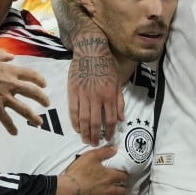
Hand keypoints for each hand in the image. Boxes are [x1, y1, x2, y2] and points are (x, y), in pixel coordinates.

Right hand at [0, 48, 49, 134]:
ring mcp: (4, 97)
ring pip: (24, 109)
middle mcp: (11, 84)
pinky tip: (15, 132)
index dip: (39, 80)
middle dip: (42, 99)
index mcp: (11, 71)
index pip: (31, 75)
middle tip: (47, 104)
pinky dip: (11, 127)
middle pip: (33, 92)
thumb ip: (3, 55)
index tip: (44, 85)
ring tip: (39, 122)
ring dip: (33, 117)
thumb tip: (11, 56)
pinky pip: (6, 120)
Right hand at [57, 145, 127, 194]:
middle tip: (119, 187)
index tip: (122, 175)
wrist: (68, 189)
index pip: (123, 176)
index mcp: (110, 176)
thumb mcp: (90, 156)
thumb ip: (104, 152)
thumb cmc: (79, 172)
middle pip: (122, 191)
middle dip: (122, 188)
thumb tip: (115, 150)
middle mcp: (110, 190)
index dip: (124, 175)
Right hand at [67, 24, 122, 144]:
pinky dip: (75, 121)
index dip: (110, 131)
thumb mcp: (118, 81)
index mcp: (110, 94)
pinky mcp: (73, 91)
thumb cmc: (107, 64)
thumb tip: (122, 119)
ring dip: (85, 132)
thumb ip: (119, 101)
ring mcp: (83, 94)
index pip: (111, 119)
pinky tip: (77, 128)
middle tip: (94, 144)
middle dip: (96, 136)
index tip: (109, 138)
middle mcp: (97, 96)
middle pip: (96, 122)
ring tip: (86, 140)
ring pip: (84, 119)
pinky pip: (73, 110)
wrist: (90, 50)